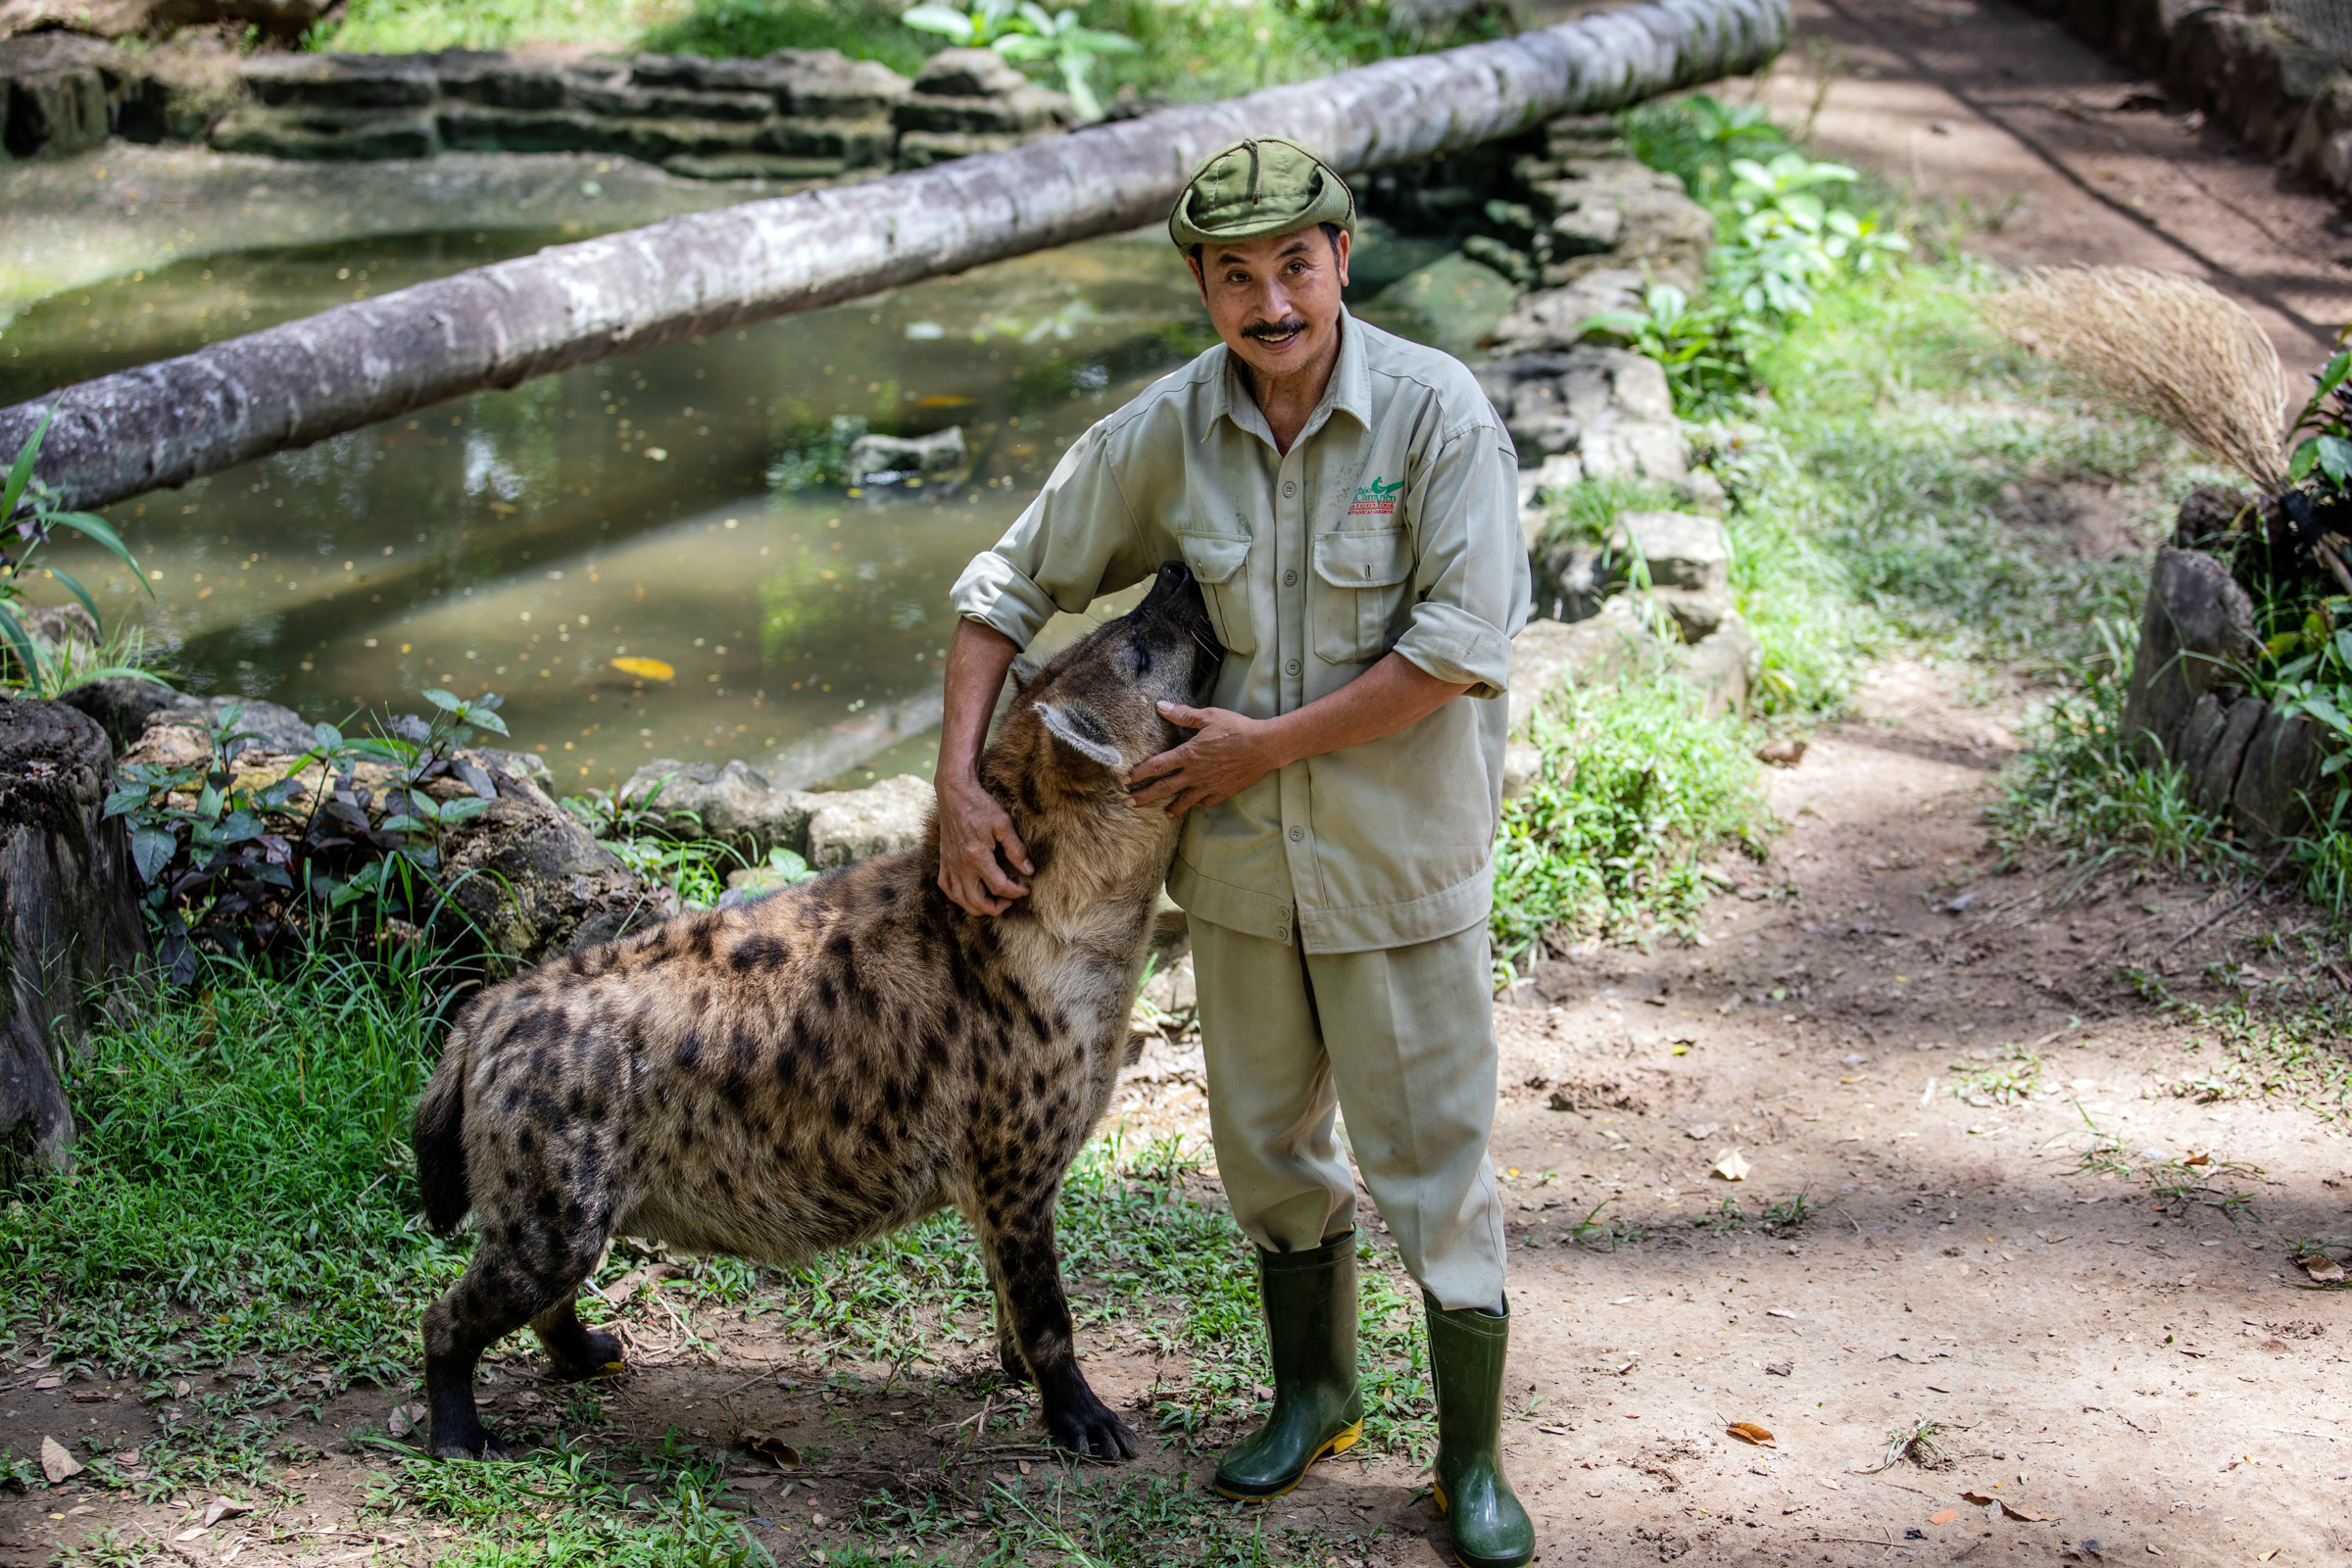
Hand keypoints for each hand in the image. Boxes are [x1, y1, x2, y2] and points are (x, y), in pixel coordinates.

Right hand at [935, 774, 1030, 915]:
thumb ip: (1016, 849)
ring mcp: (949, 864)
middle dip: (996, 907)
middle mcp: (960, 865)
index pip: (999, 886)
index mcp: (976, 857)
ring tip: (993, 901)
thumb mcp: (1003, 824)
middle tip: (1010, 900)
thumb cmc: (980, 805)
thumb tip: (1028, 870)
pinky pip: (946, 887)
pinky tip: (969, 893)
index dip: (1016, 892)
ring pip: (960, 899)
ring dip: (977, 906)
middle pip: (977, 902)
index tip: (1026, 890)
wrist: (955, 793)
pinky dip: (958, 896)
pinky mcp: (943, 860)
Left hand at [1126, 702, 1283, 816]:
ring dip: (1171, 807)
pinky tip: (1196, 803)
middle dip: (1144, 797)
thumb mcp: (1209, 717)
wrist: (1264, 747)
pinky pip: (1206, 801)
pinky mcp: (1224, 792)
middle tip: (1129, 803)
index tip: (1126, 780)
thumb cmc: (1237, 729)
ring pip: (1184, 801)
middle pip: (1164, 788)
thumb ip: (1183, 714)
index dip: (1139, 773)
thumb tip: (1161, 706)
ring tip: (1163, 812)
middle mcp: (1195, 774)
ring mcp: (1209, 785)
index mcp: (1189, 754)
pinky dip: (1199, 803)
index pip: (1157, 766)